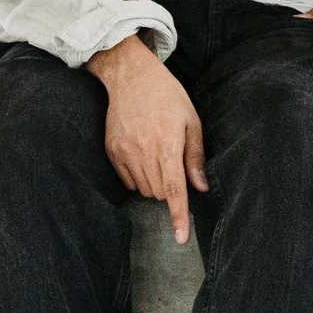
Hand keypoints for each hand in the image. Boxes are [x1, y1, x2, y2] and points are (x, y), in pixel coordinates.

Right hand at [86, 34, 207, 242]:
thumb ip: (195, 156)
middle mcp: (143, 152)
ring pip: (144, 189)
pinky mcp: (111, 150)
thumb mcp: (191, 120)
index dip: (179, 217)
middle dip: (170, 189)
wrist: (130, 75)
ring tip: (157, 154)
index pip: (174, 191)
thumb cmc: (166, 95)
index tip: (180, 238)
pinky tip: (142, 154)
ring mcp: (124, 152)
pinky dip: (138, 177)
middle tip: (173, 163)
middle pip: (160, 194)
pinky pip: (127, 181)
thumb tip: (200, 187)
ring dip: (154, 183)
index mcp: (167, 146)